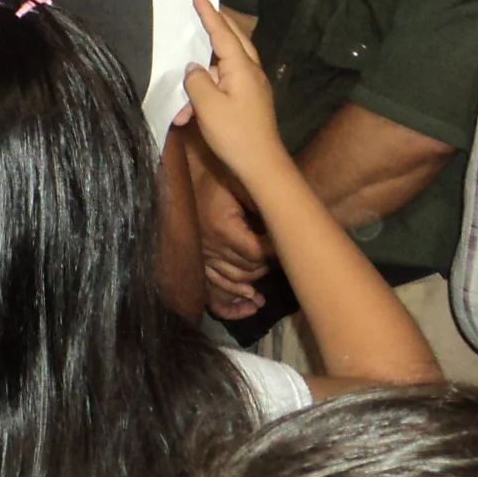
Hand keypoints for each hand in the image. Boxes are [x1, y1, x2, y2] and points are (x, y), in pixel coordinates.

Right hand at [175, 0, 291, 189]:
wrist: (262, 165)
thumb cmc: (235, 133)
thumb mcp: (207, 106)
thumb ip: (197, 80)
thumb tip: (194, 68)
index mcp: (241, 67)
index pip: (222, 33)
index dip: (209, 14)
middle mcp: (251, 71)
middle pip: (233, 40)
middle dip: (218, 25)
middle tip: (203, 9)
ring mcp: (253, 87)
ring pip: (227, 66)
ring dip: (205, 72)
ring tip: (185, 89)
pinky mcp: (250, 101)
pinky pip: (228, 82)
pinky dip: (210, 87)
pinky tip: (193, 107)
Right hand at [190, 157, 272, 318]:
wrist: (189, 171)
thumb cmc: (218, 174)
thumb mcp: (242, 184)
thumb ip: (262, 204)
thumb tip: (286, 225)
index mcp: (222, 228)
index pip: (256, 254)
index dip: (274, 254)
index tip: (288, 249)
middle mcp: (209, 246)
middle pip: (245, 270)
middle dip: (265, 269)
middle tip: (282, 264)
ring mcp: (201, 254)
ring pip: (230, 280)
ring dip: (250, 286)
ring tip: (266, 290)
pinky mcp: (196, 258)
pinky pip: (211, 288)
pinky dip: (228, 300)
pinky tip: (246, 305)